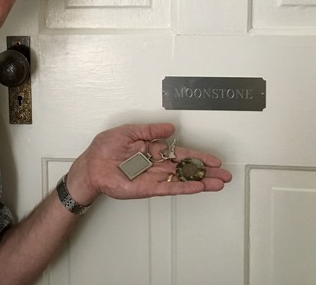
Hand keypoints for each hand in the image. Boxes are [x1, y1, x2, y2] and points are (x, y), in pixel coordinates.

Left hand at [65, 123, 231, 204]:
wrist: (90, 166)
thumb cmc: (104, 148)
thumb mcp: (128, 131)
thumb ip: (150, 130)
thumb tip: (170, 128)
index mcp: (152, 149)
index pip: (180, 153)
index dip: (197, 156)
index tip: (213, 160)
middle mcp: (156, 164)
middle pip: (186, 168)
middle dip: (206, 171)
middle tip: (224, 175)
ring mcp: (153, 177)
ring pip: (182, 179)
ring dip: (200, 182)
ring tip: (218, 183)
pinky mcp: (147, 188)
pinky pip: (169, 187)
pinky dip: (184, 187)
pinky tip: (198, 188)